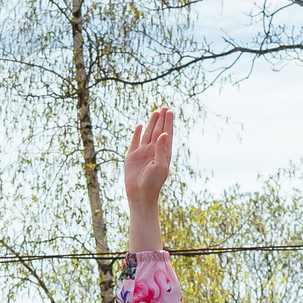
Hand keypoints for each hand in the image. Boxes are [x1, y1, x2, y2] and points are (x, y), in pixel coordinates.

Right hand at [123, 107, 172, 250]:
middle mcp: (154, 151)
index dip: (168, 123)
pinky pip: (135, 142)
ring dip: (152, 123)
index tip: (170, 111)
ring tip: (156, 112)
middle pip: (158, 131)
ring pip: (148, 134)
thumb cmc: (153, 183)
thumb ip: (162, 149)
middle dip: (161, 120)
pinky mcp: (132, 157)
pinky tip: (140, 126)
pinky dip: (137, 133)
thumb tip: (164, 134)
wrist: (140, 195)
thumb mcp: (160, 166)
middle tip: (165, 107)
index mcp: (163, 153)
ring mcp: (143, 153)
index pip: (167, 134)